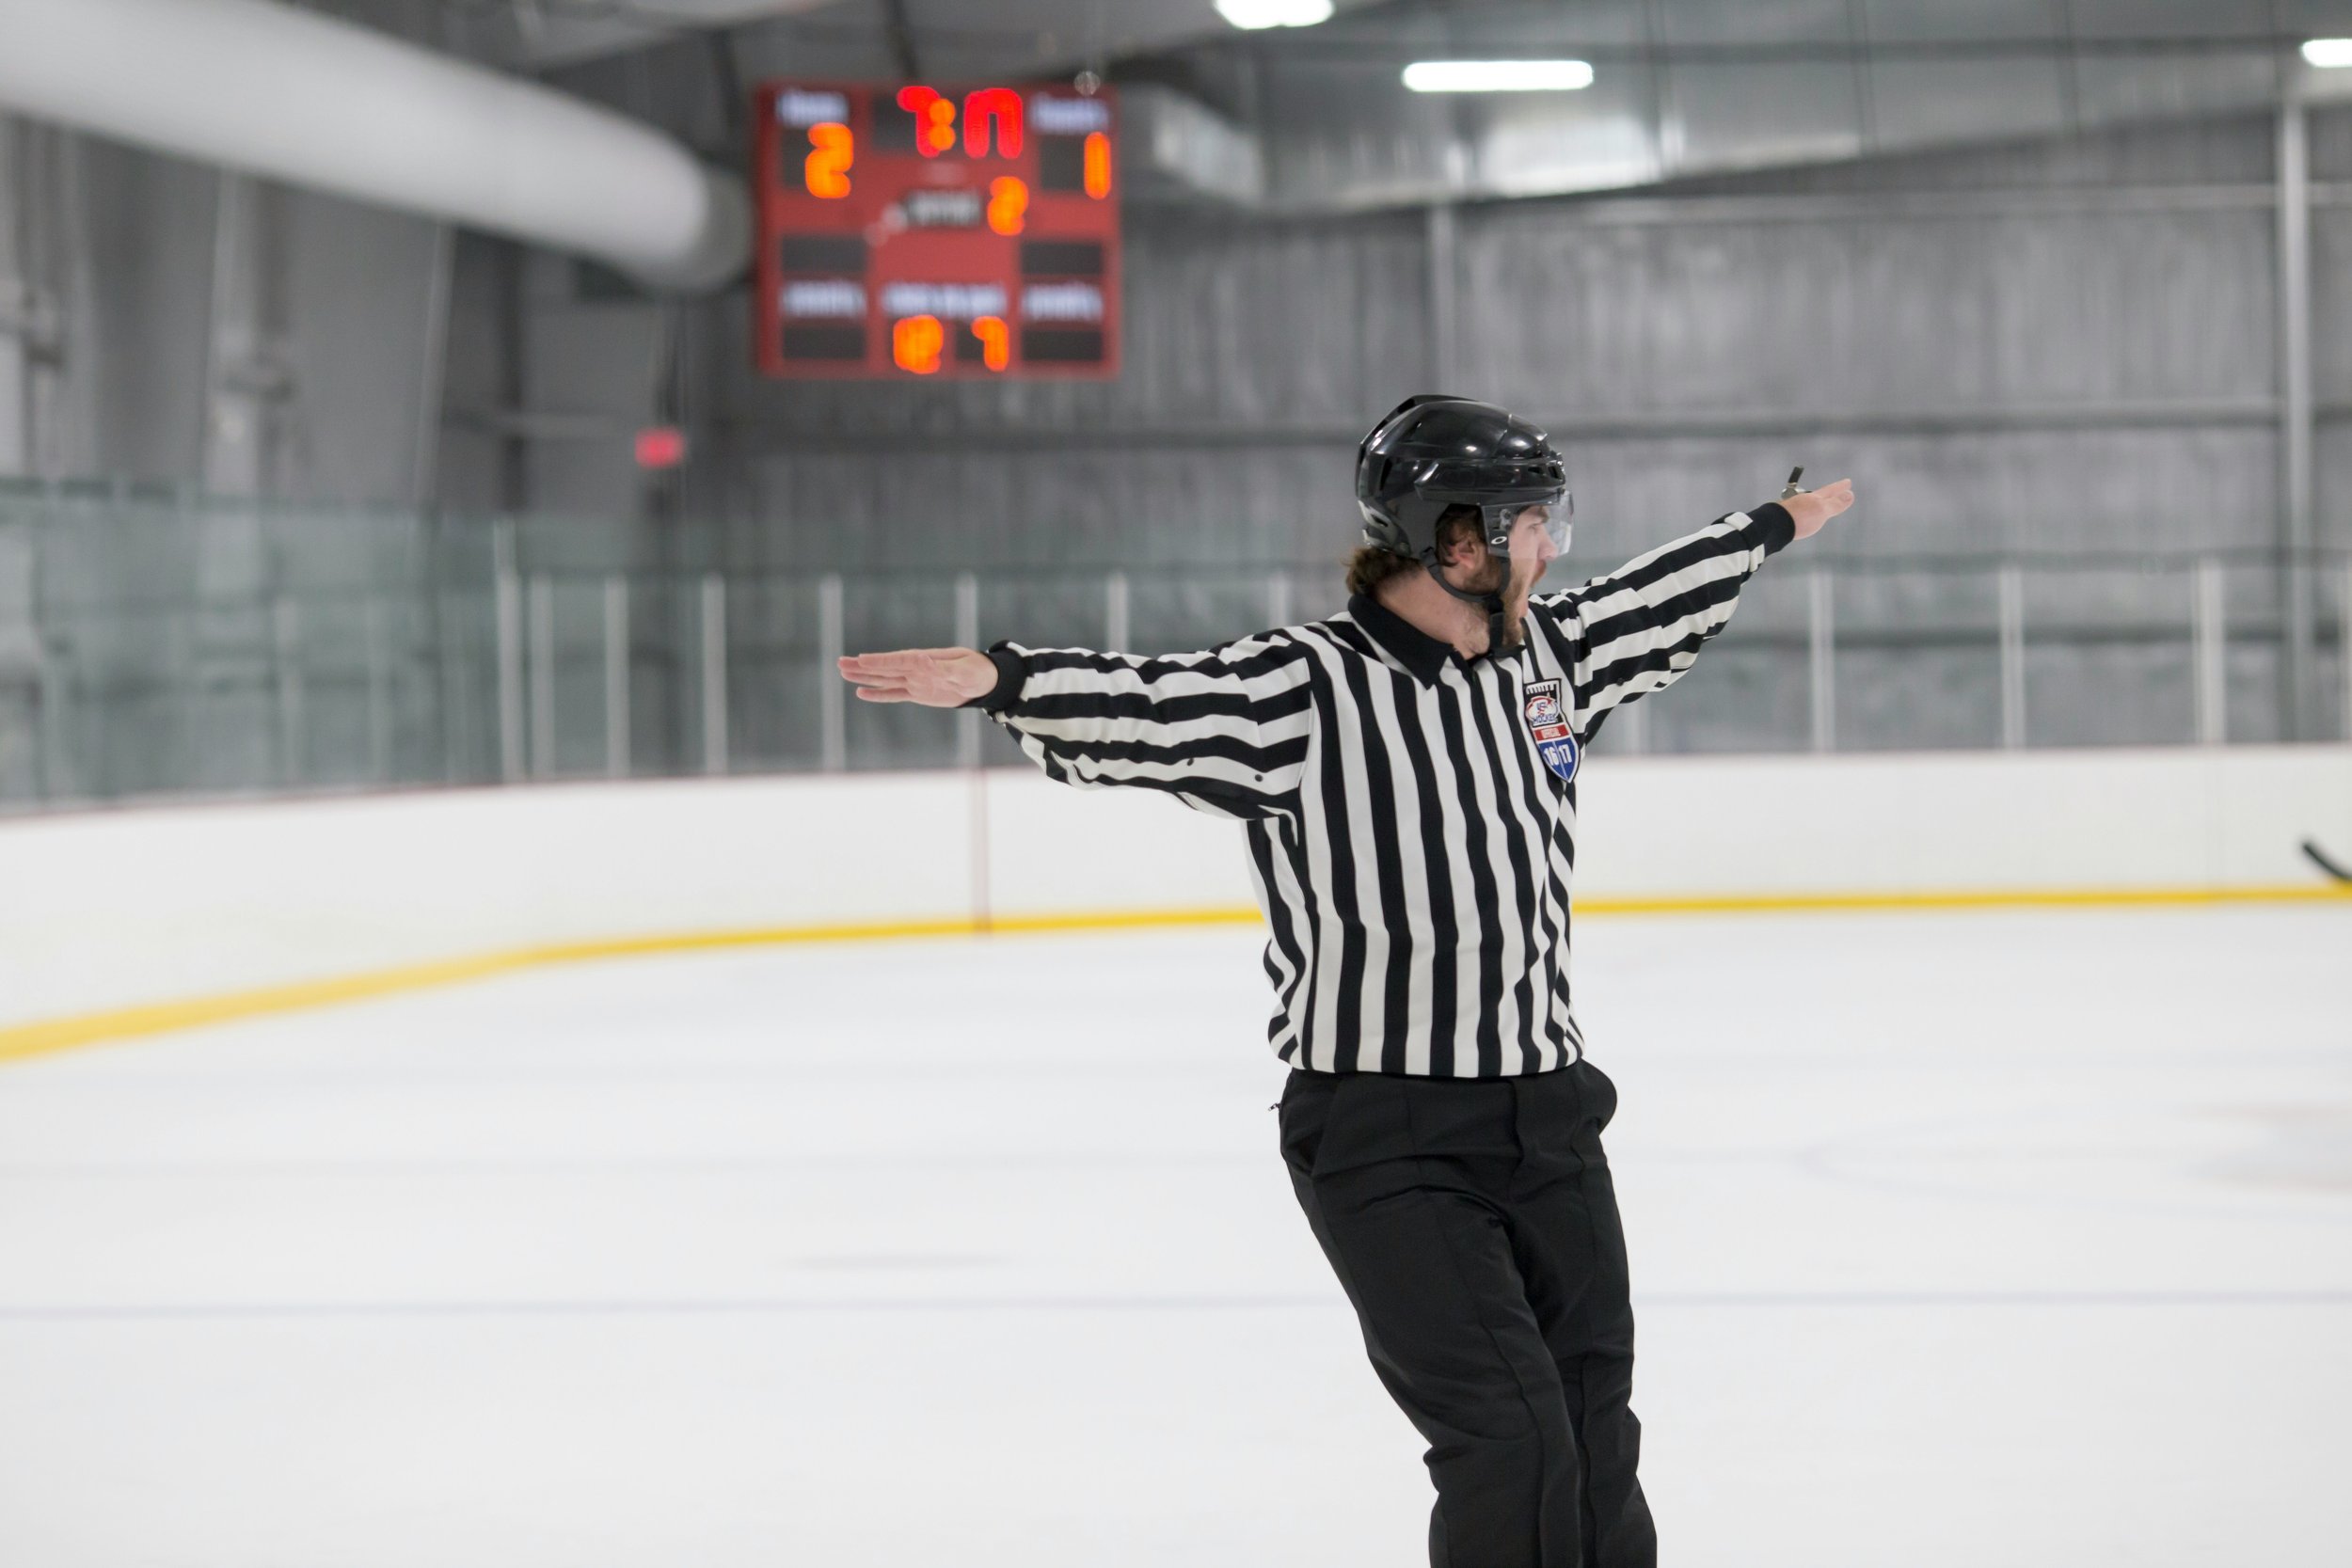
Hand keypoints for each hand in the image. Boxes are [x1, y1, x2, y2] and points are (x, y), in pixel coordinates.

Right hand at [838, 647, 998, 706]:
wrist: (985, 681)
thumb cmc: (978, 672)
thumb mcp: (965, 671)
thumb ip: (945, 669)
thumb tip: (923, 662)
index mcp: (926, 660)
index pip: (899, 660)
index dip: (880, 661)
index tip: (861, 660)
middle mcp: (916, 669)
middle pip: (885, 667)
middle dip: (863, 666)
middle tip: (840, 663)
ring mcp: (915, 681)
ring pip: (885, 679)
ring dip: (865, 677)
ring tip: (843, 672)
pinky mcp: (917, 693)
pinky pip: (894, 694)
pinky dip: (879, 694)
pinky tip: (861, 692)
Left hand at [1781, 477, 1854, 540]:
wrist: (1774, 526)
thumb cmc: (1800, 518)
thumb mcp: (1821, 510)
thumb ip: (1835, 504)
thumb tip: (1850, 494)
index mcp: (1815, 498)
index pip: (1831, 490)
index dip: (1840, 487)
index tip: (1848, 482)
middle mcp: (1804, 500)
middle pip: (1820, 494)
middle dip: (1830, 492)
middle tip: (1838, 488)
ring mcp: (1794, 507)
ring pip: (1809, 502)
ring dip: (1817, 501)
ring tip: (1822, 502)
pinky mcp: (1786, 517)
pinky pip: (1800, 511)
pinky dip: (1807, 510)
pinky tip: (1804, 515)